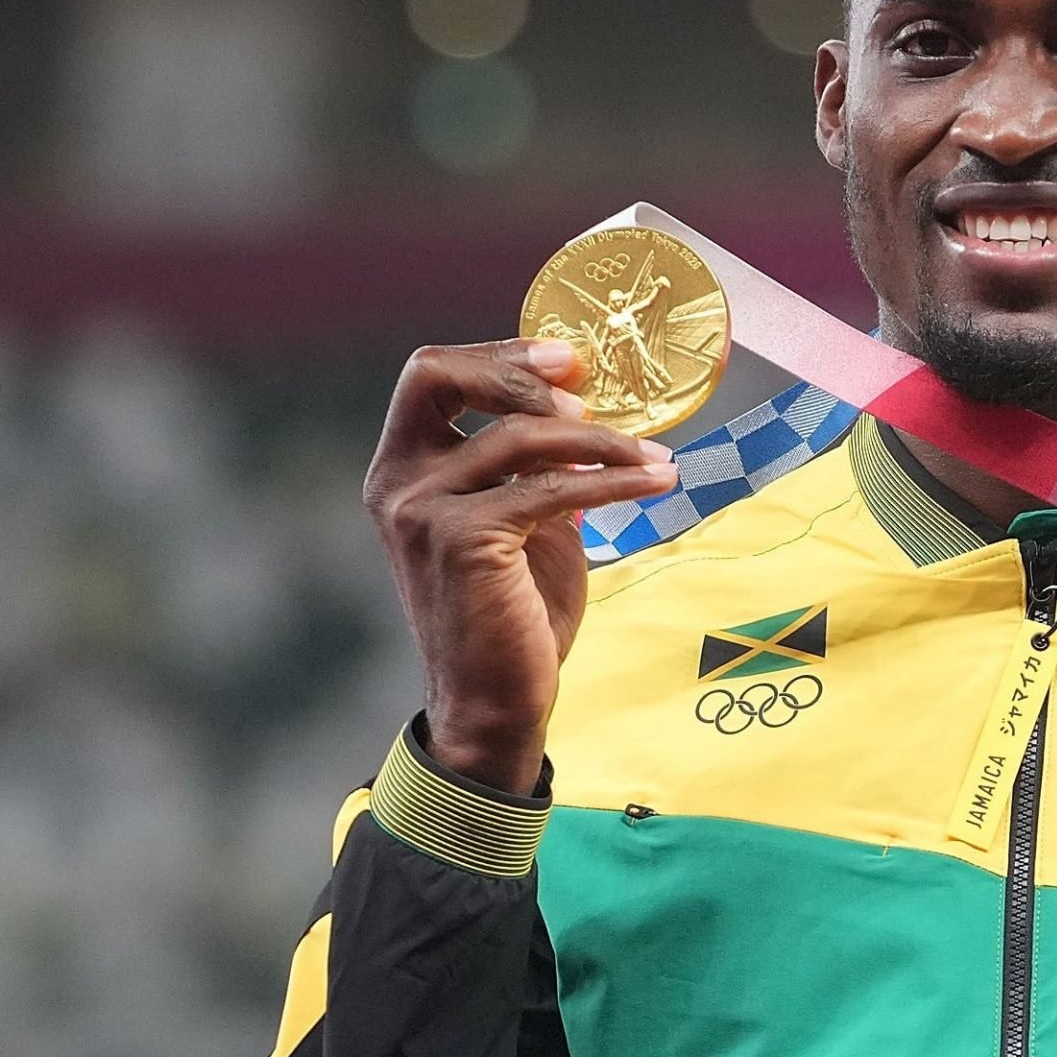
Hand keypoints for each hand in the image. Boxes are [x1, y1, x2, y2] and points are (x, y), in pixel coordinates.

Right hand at [363, 339, 677, 793]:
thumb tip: (585, 409)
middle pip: (438, 374)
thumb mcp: (524, 523)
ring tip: (655, 458)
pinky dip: (613, 479)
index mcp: (404, 470)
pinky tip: (657, 481)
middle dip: (519, 368)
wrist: (497, 702)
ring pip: (517, 436)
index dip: (498, 354)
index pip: (430, 376)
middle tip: (591, 389)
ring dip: (599, 440)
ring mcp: (422, 509)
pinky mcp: (462, 539)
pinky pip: (550, 488)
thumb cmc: (512, 615)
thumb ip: (535, 468)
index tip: (568, 359)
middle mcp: (398, 482)